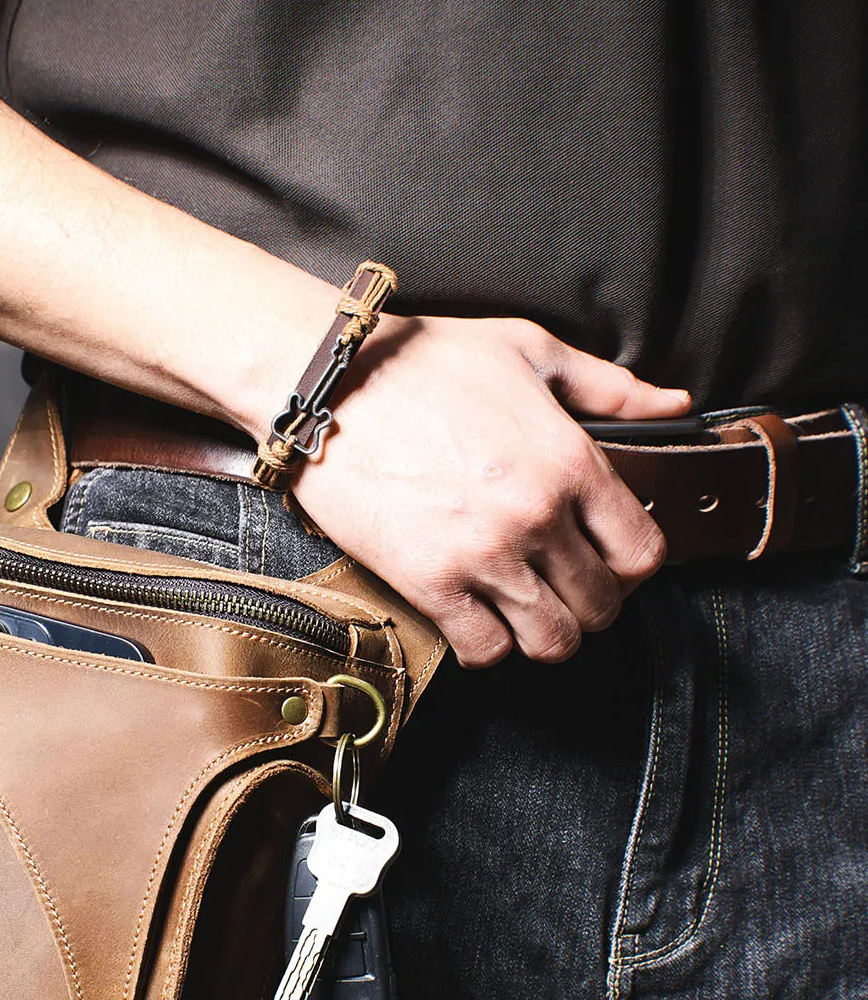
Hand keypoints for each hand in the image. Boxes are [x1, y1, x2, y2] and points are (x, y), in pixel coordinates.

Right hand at [291, 316, 686, 666]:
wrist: (325, 384)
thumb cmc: (421, 361)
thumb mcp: (529, 350)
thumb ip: (608, 386)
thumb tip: (673, 405)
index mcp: (570, 460)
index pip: (643, 551)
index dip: (634, 566)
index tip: (610, 560)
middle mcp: (536, 515)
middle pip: (602, 605)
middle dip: (592, 604)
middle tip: (566, 589)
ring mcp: (483, 554)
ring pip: (551, 641)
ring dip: (546, 635)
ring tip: (528, 612)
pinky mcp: (429, 582)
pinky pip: (485, 650)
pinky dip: (488, 646)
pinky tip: (478, 619)